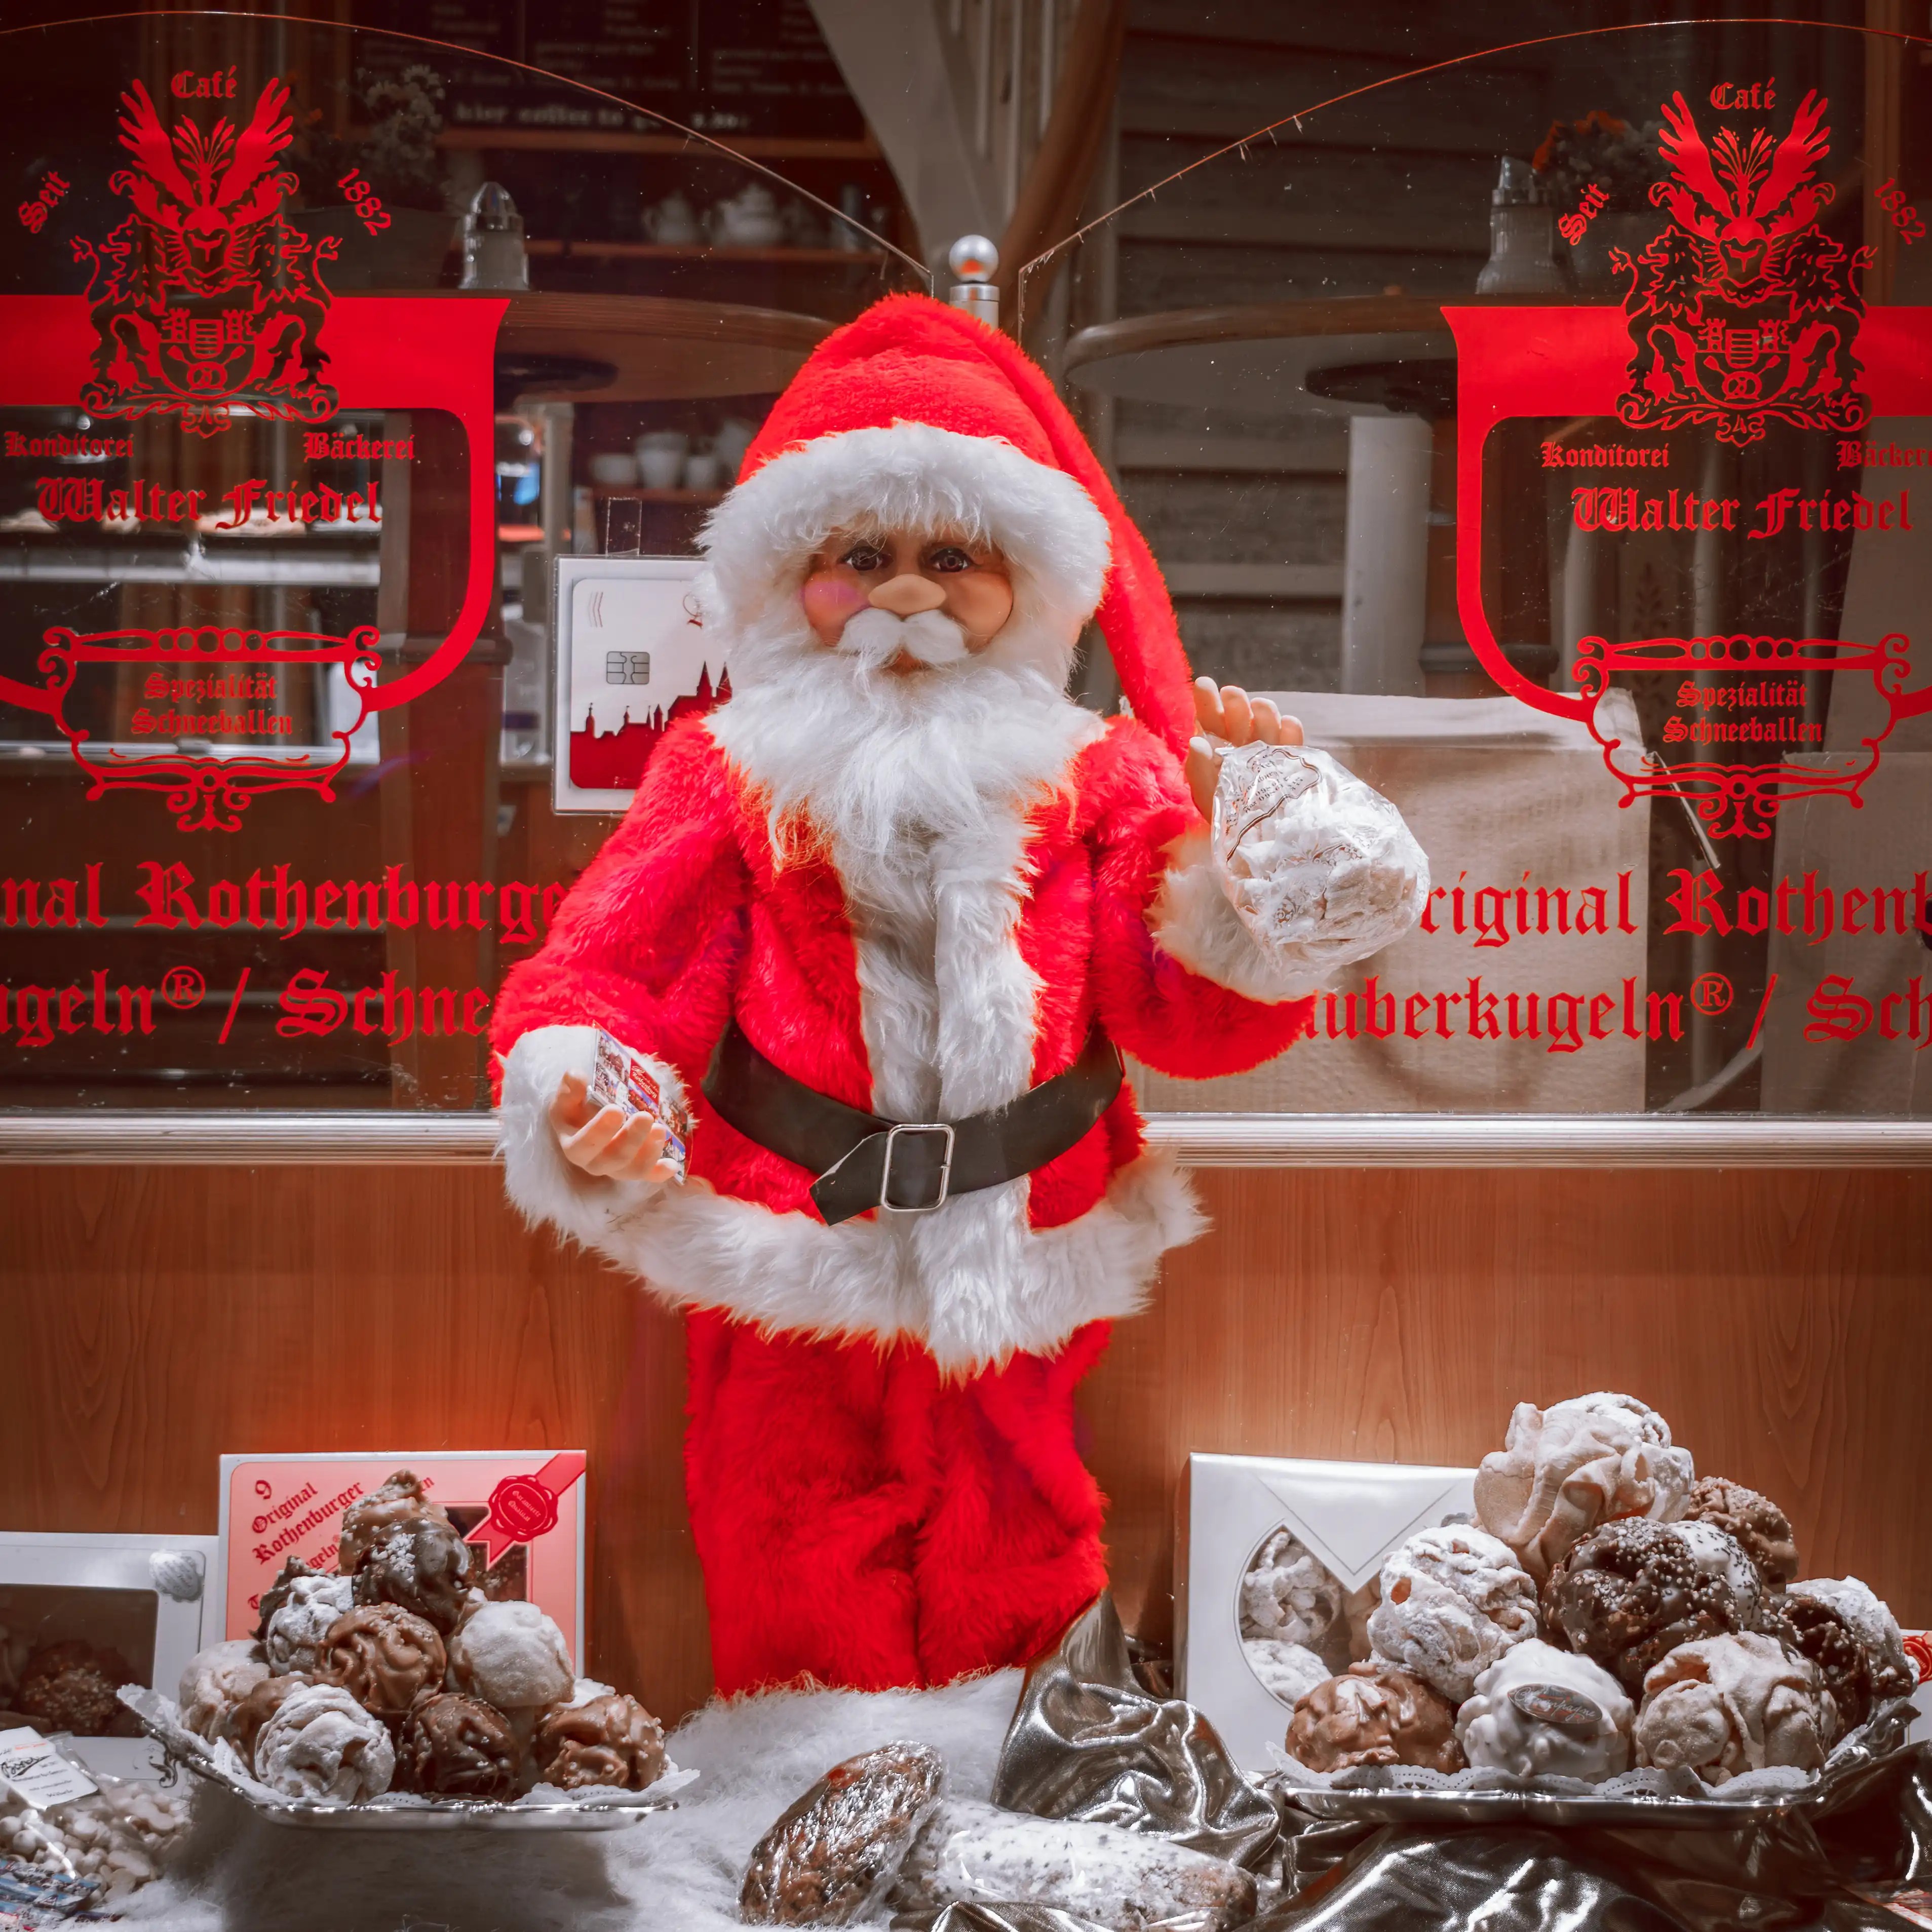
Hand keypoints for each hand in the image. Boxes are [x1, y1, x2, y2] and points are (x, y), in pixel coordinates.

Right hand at [550, 1072, 681, 1183]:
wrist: (588, 1124)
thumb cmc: (577, 1112)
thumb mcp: (568, 1100)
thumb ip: (569, 1090)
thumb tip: (575, 1075)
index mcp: (575, 1147)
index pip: (582, 1146)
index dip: (599, 1132)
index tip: (615, 1110)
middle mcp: (596, 1163)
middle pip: (613, 1160)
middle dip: (631, 1139)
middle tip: (646, 1117)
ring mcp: (618, 1169)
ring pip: (633, 1170)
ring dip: (649, 1153)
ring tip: (660, 1130)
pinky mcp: (637, 1169)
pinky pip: (650, 1175)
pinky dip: (661, 1173)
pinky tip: (673, 1166)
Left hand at [1184, 677, 1304, 819]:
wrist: (1264, 840)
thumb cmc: (1227, 818)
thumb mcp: (1207, 795)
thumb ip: (1198, 769)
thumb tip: (1196, 741)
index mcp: (1216, 747)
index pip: (1210, 718)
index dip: (1207, 699)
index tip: (1204, 683)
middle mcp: (1241, 742)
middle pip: (1238, 713)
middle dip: (1236, 701)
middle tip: (1233, 695)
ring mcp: (1267, 747)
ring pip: (1266, 717)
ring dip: (1263, 710)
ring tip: (1260, 708)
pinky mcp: (1291, 756)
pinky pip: (1293, 735)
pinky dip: (1290, 728)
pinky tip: (1286, 726)